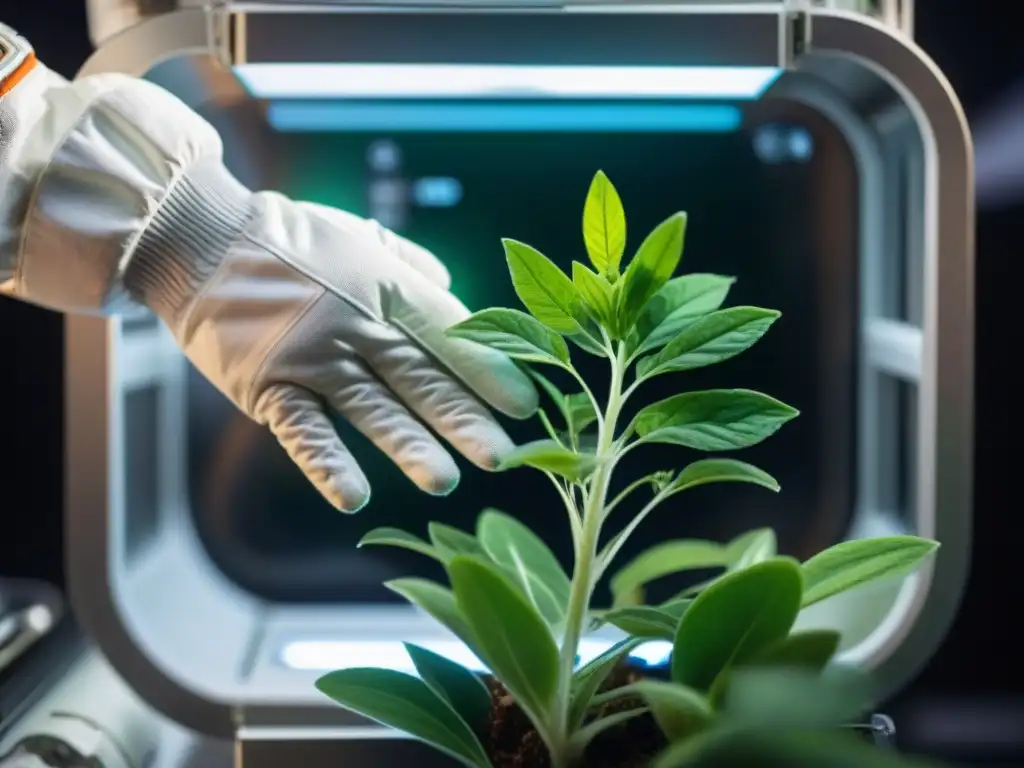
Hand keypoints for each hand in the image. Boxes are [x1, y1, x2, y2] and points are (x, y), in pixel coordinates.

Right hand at [133, 163, 536, 510]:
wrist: (198, 236)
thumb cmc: (290, 240)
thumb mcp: (360, 236)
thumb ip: (411, 266)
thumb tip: (451, 291)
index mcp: (385, 285)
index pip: (449, 332)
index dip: (489, 369)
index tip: (524, 406)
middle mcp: (355, 321)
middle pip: (421, 376)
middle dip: (464, 418)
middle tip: (504, 457)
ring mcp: (310, 355)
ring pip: (370, 406)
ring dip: (409, 445)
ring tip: (445, 481)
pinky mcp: (266, 384)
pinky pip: (302, 429)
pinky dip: (326, 463)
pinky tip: (354, 498)